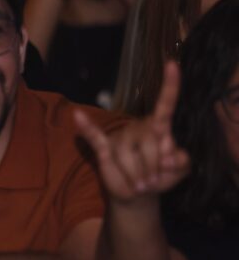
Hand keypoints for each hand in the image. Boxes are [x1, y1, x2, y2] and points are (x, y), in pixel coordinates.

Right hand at [75, 61, 189, 202]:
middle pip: (149, 143)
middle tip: (153, 182)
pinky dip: (86, 126)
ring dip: (135, 174)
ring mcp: (120, 136)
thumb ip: (181, 162)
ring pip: (127, 154)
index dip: (170, 86)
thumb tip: (168, 157)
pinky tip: (77, 116)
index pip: (165, 106)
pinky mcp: (104, 146)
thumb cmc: (160, 176)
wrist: (139, 194)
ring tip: (140, 184)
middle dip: (152, 168)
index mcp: (160, 128)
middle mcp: (139, 126)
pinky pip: (94, 135)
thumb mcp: (179, 171)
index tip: (173, 64)